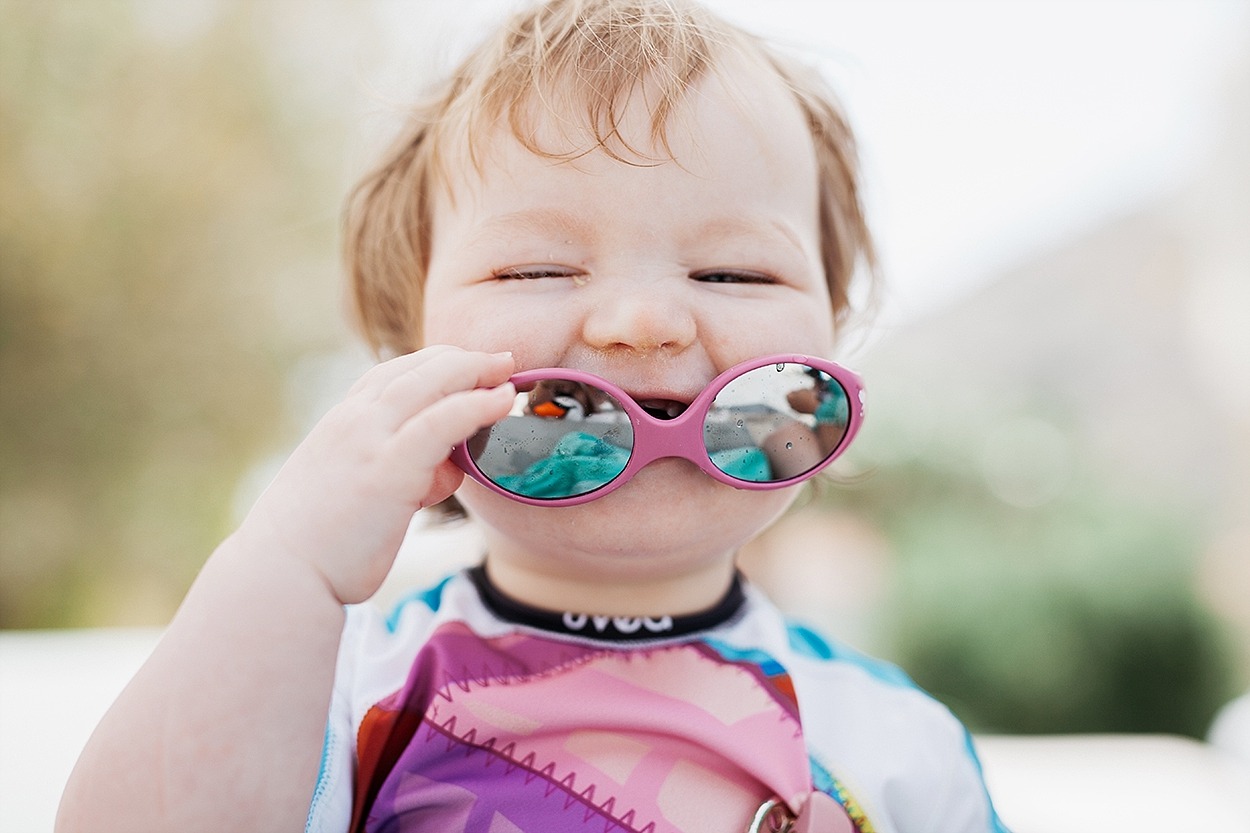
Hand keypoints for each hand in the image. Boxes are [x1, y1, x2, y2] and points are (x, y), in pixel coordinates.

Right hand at [236, 346, 514, 602]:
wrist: (280, 574)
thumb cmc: (320, 545)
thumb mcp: (359, 492)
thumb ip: (402, 473)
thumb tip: (443, 472)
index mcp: (341, 423)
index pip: (392, 374)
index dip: (435, 365)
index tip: (468, 365)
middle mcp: (354, 421)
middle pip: (416, 369)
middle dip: (463, 359)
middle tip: (501, 360)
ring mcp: (370, 440)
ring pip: (430, 382)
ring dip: (474, 370)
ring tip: (509, 368)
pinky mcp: (390, 470)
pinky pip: (442, 422)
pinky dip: (476, 405)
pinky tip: (501, 401)